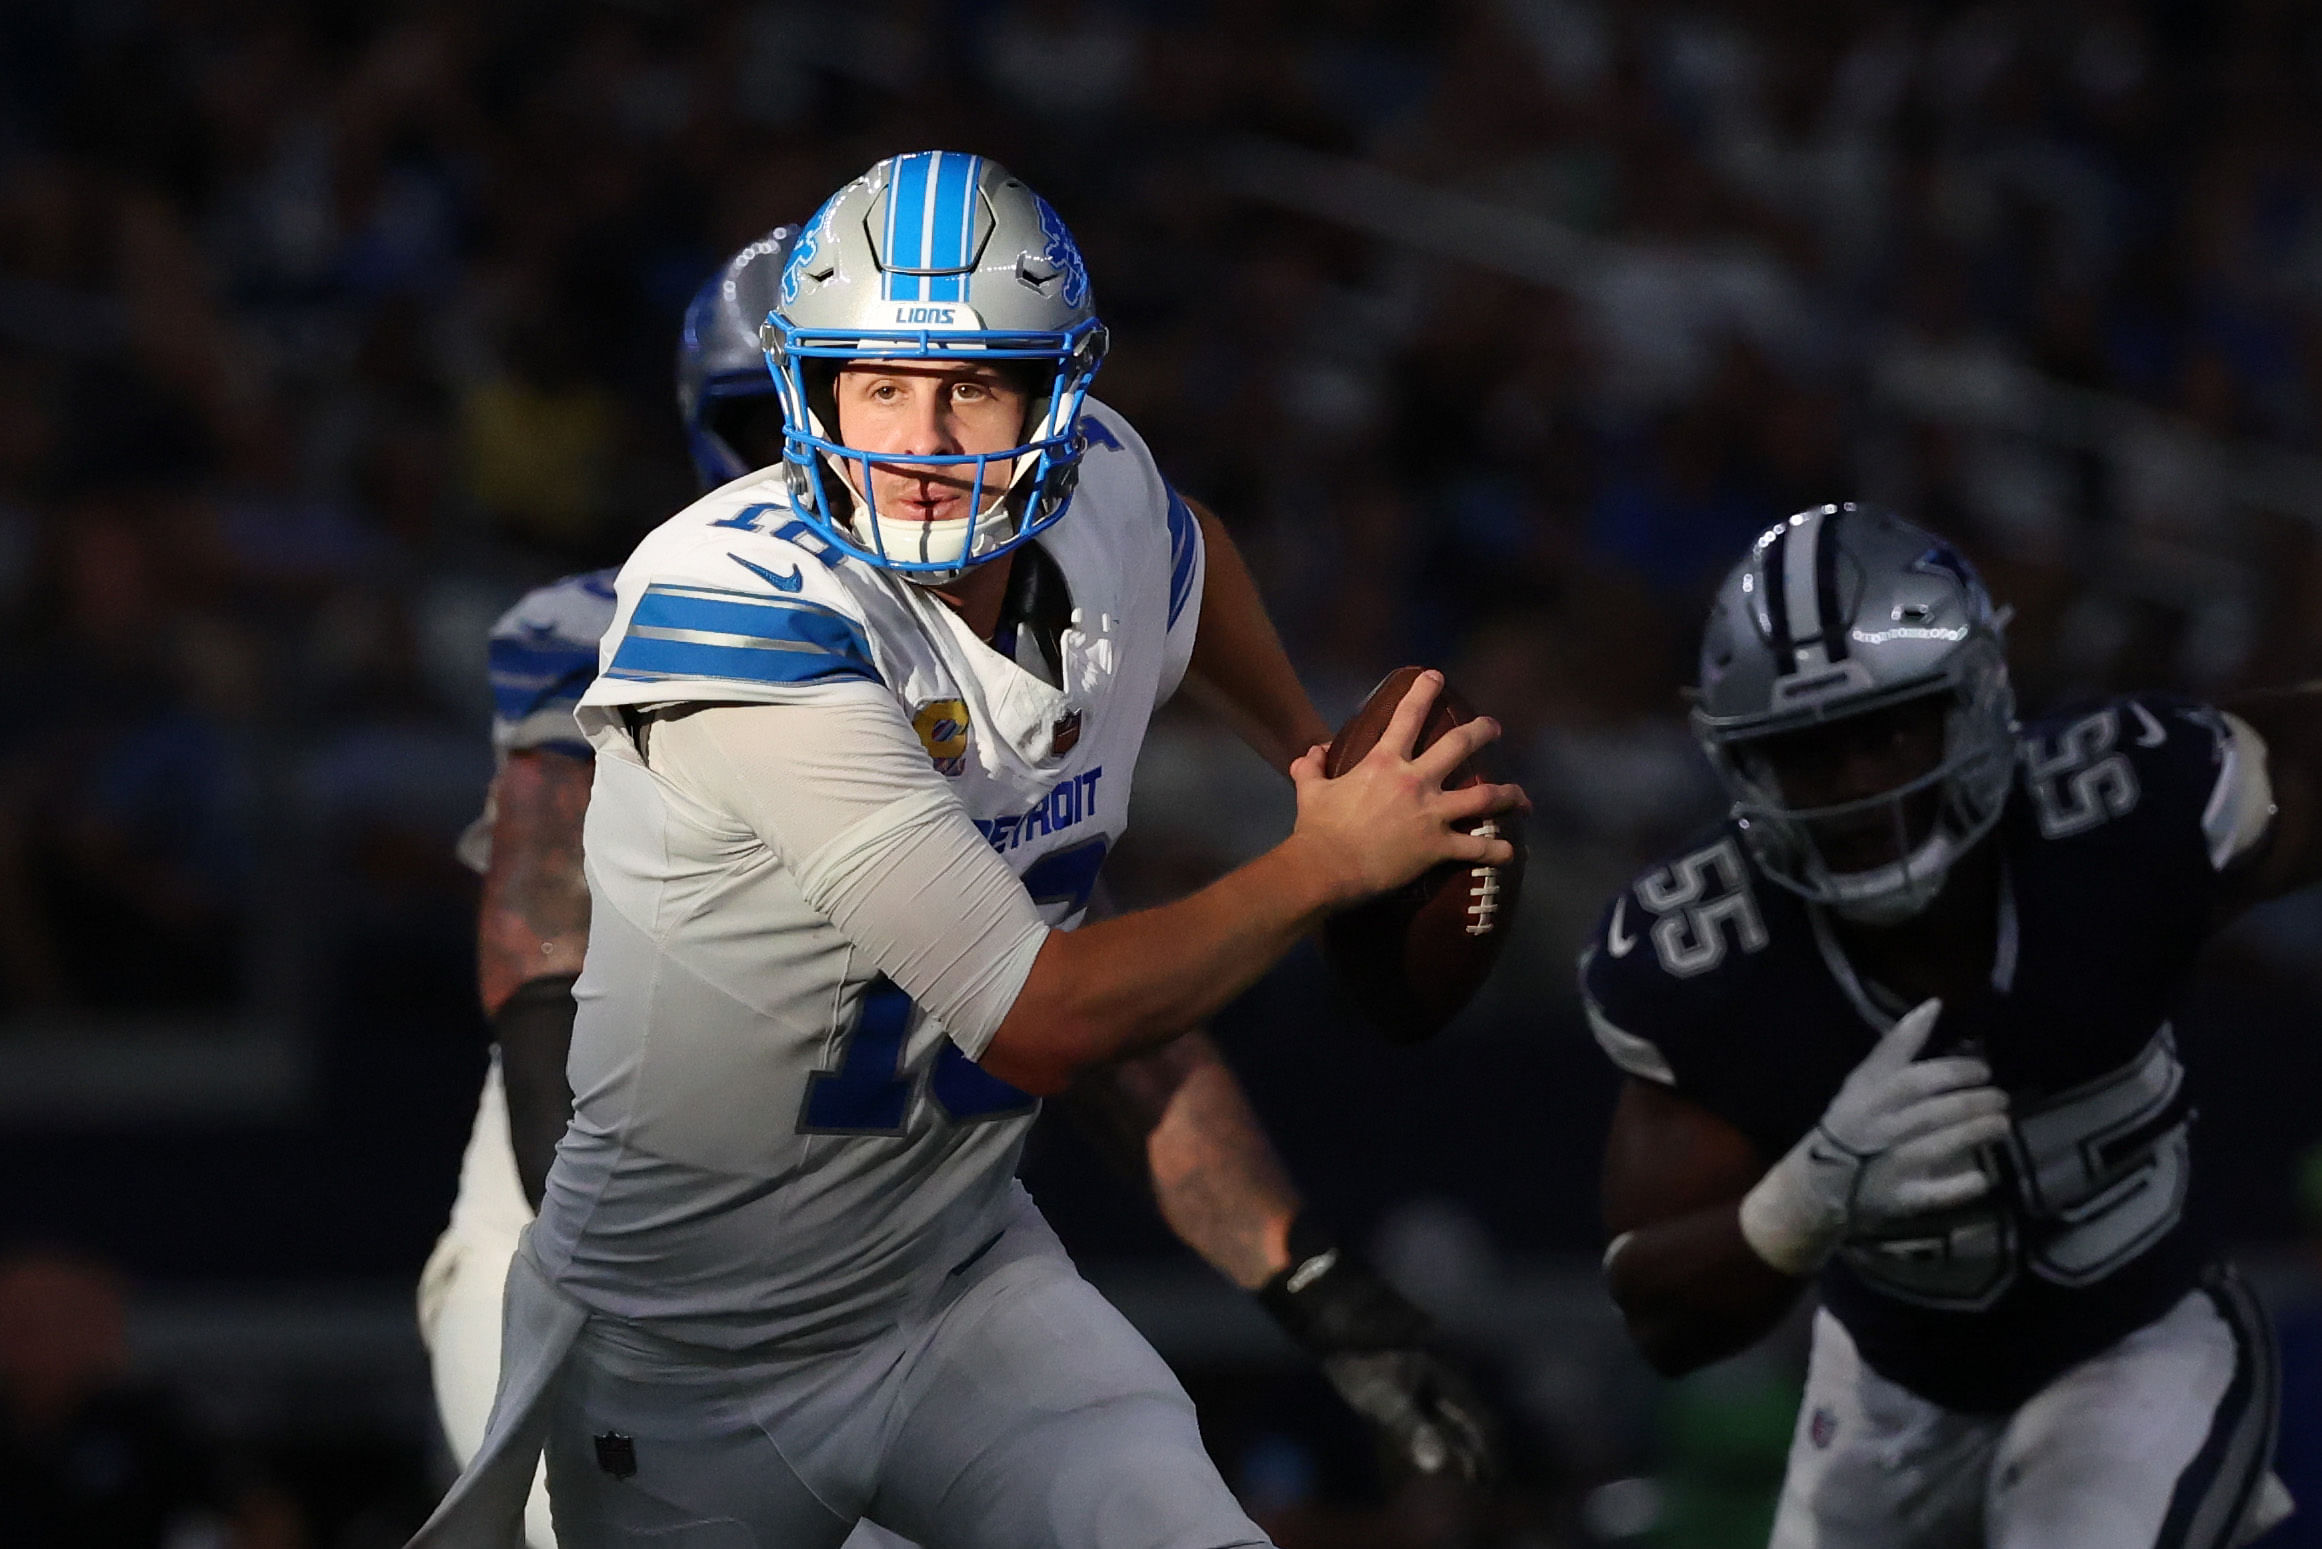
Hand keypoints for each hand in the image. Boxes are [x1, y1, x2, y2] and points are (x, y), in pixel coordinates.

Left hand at [1258, 1221, 1500, 1482]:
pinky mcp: (1403, 1371)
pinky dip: (1434, 1429)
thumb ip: (1414, 1429)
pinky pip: (1428, 1407)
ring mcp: (1423, 1372)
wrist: (1337, 1312)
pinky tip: (1424, 1439)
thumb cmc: (1363, 1356)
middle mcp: (1442, 1375)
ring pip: (1449, 1413)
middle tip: (1477, 1484)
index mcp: (1447, 1380)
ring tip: (1457, 1468)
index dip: (1489, 1456)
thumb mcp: (1386, 1396)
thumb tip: (1436, 1466)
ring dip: (1456, 1442)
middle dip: (1474, 1453)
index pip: (1480, 1424)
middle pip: (1468, 1420)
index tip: (1492, 1484)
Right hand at [1285, 671, 1524, 907]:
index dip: (1423, 692)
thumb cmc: (1318, 829)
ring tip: (1521, 795)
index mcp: (1384, 763)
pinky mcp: (1438, 847)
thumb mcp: (1309, 791)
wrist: (1327, 868)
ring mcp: (1432, 814)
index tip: (1436, 677)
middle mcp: (1415, 781)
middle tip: (1494, 728)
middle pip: (1459, 746)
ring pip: (1483, 797)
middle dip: (1482, 732)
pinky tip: (1510, 851)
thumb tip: (1312, 752)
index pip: (1407, 716)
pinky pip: (1477, 848)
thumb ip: (1312, 767)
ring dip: (1508, 794)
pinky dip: (1496, 850)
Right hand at [1738, 999, 2009, 1274]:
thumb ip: (1899, 1044)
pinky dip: (1958, 1187)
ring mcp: (1889, 1164)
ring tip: (2002, 1125)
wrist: (1819, 1181)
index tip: (1983, 1070)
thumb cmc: (1853, 1120)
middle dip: (1972, 1103)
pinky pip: (1932, 1194)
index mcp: (1871, 1095)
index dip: (1954, 1072)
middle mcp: (1880, 1127)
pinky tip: (1982, 1178)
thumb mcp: (1865, 1078)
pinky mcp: (1899, 1198)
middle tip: (2001, 1098)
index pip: (1915, 1078)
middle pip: (1932, 1112)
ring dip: (1973, 1134)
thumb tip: (1935, 1004)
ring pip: (1936, 1147)